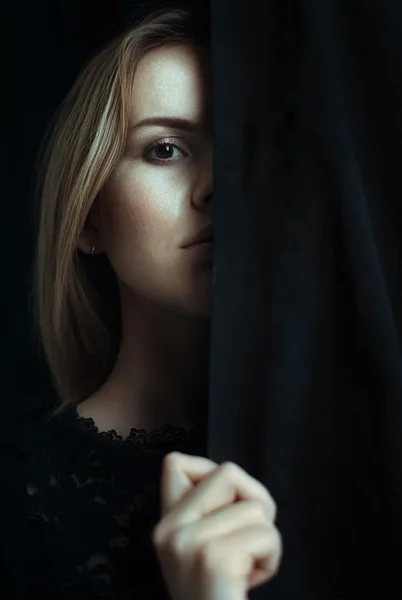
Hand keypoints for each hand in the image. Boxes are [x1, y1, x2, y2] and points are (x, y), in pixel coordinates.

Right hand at [152, 452, 281, 599]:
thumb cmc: (222, 597)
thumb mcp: (202, 552)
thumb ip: (206, 514)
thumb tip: (231, 478)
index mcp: (165, 526)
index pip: (175, 462)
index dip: (211, 472)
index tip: (227, 506)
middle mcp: (167, 530)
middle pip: (228, 471)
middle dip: (255, 502)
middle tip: (250, 542)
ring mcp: (186, 543)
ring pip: (255, 506)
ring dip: (267, 540)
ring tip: (248, 570)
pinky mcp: (212, 559)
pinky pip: (265, 533)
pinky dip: (272, 558)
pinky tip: (252, 582)